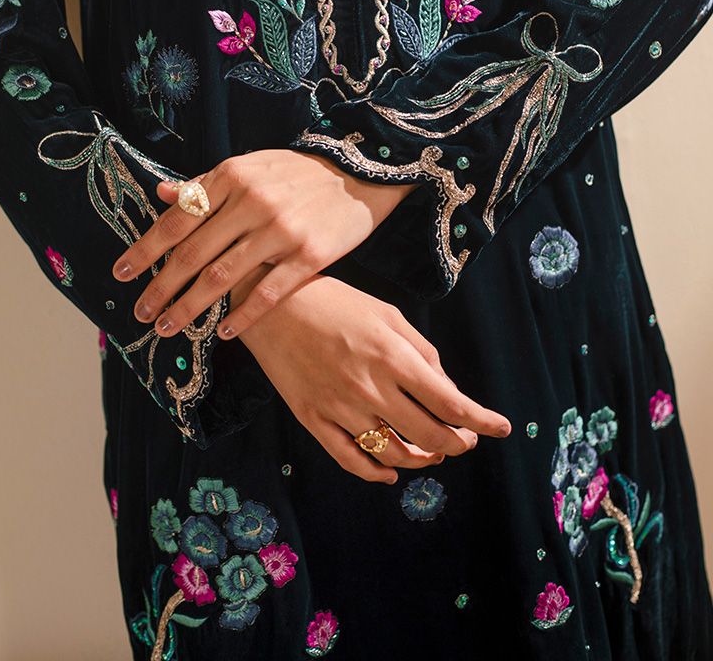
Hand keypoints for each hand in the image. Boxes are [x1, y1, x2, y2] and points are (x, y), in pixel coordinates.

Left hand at [111, 148, 416, 338]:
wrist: (359, 172)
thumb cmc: (296, 172)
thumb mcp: (249, 168)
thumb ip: (206, 184)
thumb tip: (161, 192)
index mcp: (232, 177)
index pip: (178, 219)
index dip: (146, 249)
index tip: (122, 274)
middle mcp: (253, 202)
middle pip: (194, 254)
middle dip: (162, 288)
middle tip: (142, 314)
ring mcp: (282, 230)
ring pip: (223, 277)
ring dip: (191, 307)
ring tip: (170, 327)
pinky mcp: (310, 254)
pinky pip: (269, 291)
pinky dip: (244, 313)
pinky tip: (225, 330)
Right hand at [239, 275, 510, 482]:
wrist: (272, 304)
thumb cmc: (336, 302)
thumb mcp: (387, 314)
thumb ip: (422, 352)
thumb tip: (447, 390)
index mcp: (393, 357)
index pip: (451, 403)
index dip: (482, 420)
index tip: (502, 428)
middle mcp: (371, 388)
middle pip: (430, 436)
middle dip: (457, 443)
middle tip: (466, 441)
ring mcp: (340, 408)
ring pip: (394, 453)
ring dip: (422, 459)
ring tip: (433, 453)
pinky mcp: (313, 419)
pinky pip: (351, 459)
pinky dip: (376, 472)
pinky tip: (391, 472)